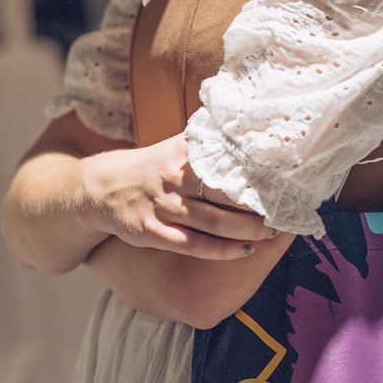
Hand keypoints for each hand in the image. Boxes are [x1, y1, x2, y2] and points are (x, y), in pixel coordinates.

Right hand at [79, 133, 275, 259]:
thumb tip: (243, 131)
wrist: (97, 189)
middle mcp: (171, 178)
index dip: (253, 170)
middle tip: (285, 208)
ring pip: (212, 222)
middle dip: (256, 204)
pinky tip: (243, 251)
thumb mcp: (171, 148)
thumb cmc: (146, 168)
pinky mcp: (152, 232)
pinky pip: (193, 245)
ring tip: (271, 231)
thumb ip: (204, 143)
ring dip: (246, 228)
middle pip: (222, 193)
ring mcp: (161, 207)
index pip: (224, 159)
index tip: (282, 176)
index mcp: (179, 153)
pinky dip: (221, 250)